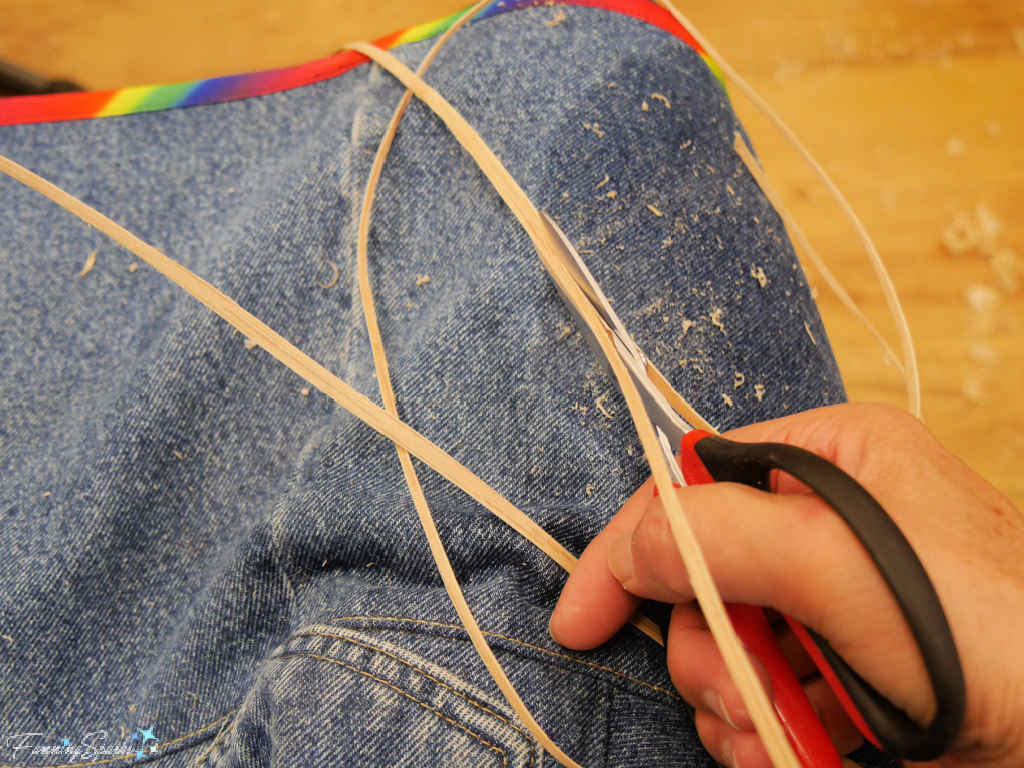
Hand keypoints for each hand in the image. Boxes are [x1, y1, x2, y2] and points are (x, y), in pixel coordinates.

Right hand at [549, 403, 1023, 767]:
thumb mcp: (851, 565)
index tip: (581, 622)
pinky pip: (763, 696)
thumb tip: (629, 552)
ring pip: (725, 648)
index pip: (692, 487)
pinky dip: (763, 733)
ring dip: (735, 701)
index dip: (629, 551)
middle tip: (740, 688)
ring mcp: (835, 601)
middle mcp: (826, 523)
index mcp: (831, 459)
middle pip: (702, 577)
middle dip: (708, 646)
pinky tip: (796, 750)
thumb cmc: (1008, 633)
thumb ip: (727, 537)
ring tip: (782, 730)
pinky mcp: (843, 669)